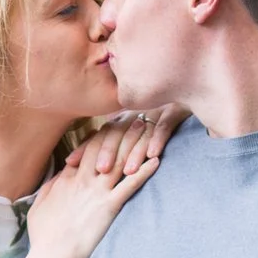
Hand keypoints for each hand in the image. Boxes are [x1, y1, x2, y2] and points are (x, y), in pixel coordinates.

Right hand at [23, 120, 168, 257]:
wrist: (51, 256)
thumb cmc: (44, 234)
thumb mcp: (40, 203)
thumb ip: (52, 185)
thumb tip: (62, 173)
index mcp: (68, 177)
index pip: (87, 148)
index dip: (102, 135)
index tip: (114, 127)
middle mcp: (84, 179)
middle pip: (105, 146)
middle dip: (121, 130)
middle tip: (136, 117)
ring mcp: (97, 191)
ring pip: (120, 160)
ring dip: (136, 143)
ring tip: (149, 129)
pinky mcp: (109, 206)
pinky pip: (130, 185)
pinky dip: (145, 172)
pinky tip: (156, 161)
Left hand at [67, 105, 187, 175]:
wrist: (188, 87)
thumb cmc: (159, 113)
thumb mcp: (136, 124)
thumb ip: (119, 138)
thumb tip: (94, 162)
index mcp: (124, 117)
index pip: (101, 133)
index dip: (85, 147)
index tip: (69, 162)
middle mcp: (136, 113)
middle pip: (118, 132)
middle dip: (107, 152)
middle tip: (99, 171)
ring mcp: (155, 111)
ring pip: (140, 132)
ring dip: (134, 152)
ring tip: (128, 171)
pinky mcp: (175, 110)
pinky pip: (165, 125)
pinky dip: (158, 139)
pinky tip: (154, 155)